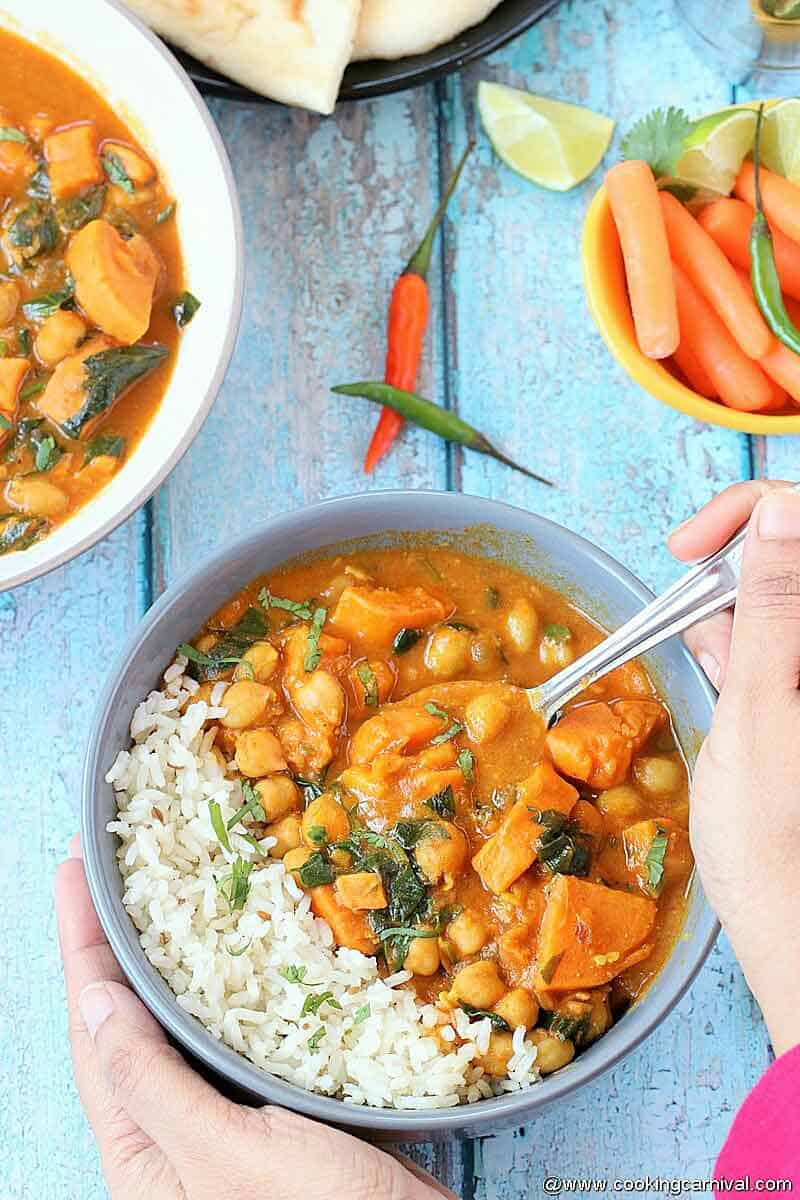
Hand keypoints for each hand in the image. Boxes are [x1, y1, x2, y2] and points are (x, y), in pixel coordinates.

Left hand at [55, 838, 455, 1199]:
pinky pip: (237, 1035)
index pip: (94, 1030)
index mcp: (142, 1153)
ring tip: (163, 890)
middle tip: (114, 866)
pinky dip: (231, 984)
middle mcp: (174, 1135)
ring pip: (184, 1022)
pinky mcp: (278, 1109)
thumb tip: (94, 1000)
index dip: (81, 945)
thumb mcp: (223, 1155)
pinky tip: (243, 948)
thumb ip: (151, 1082)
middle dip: (118, 941)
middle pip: (130, 1019)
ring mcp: (227, 1120)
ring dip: (171, 956)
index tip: (76, 871)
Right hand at [669, 481, 799, 1056]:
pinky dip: (747, 651)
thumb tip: (777, 517)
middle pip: (790, 562)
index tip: (689, 550)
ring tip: (716, 676)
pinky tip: (725, 685)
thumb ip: (774, 609)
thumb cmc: (776, 847)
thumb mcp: (760, 714)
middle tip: (696, 627)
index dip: (752, 516)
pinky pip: (781, 646)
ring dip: (738, 618)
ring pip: (782, 605)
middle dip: (737, 575)